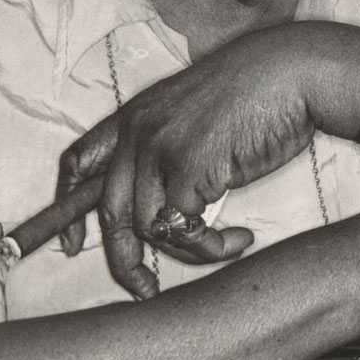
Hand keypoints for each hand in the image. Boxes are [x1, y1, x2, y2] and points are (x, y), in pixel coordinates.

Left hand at [54, 23, 323, 297]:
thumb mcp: (197, 112)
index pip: (77, 160)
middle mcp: (137, 131)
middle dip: (122, 261)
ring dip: (185, 254)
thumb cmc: (260, 93)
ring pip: (146, 228)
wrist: (294, 69)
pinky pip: (182, 231)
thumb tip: (166, 199)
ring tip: (226, 249)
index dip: (65, 207)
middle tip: (144, 290)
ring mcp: (159, 148)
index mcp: (135, 115)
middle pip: (108, 211)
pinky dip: (212, 248)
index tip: (72, 244)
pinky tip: (241, 239)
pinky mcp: (187, 167)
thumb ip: (170, 146)